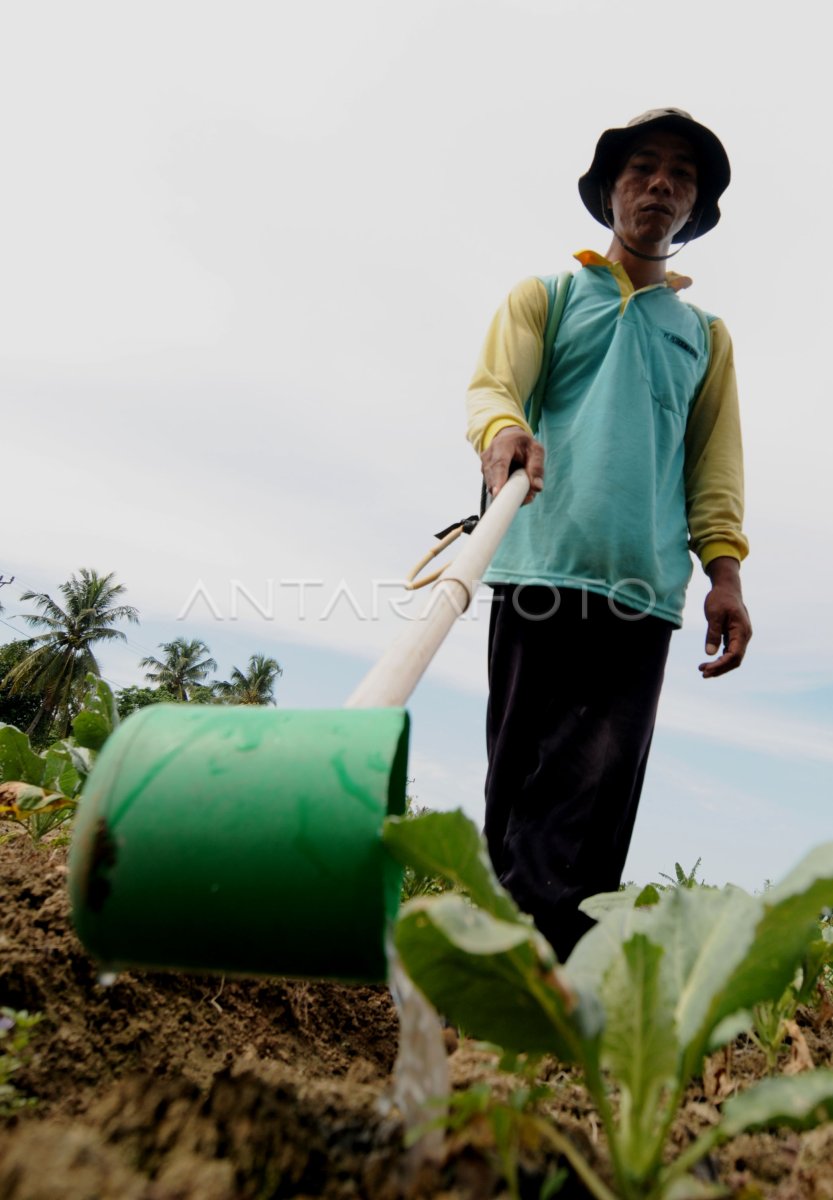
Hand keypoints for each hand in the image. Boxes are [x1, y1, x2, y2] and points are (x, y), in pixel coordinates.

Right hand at [480, 426, 544, 505]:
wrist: (508, 437)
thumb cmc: (524, 445)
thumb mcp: (536, 450)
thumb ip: (538, 468)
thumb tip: (537, 488)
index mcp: (503, 445)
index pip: (499, 464)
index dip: (498, 479)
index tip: (497, 493)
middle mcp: (489, 455)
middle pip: (493, 478)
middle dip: (507, 492)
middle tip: (526, 498)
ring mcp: (484, 465)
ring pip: (492, 485)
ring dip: (508, 491)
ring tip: (524, 488)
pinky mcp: (484, 474)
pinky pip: (493, 487)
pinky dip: (505, 490)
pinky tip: (515, 486)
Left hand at [699, 557, 751, 677]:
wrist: (727, 587)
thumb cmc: (720, 598)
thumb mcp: (714, 614)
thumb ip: (713, 633)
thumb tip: (709, 653)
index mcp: (741, 631)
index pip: (734, 655)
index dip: (721, 665)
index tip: (707, 669)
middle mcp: (745, 636)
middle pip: (735, 660)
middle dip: (720, 668)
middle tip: (703, 673)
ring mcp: (741, 636)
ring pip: (734, 657)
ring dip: (720, 665)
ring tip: (703, 669)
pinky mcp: (736, 636)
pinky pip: (731, 651)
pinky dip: (721, 658)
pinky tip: (710, 661)